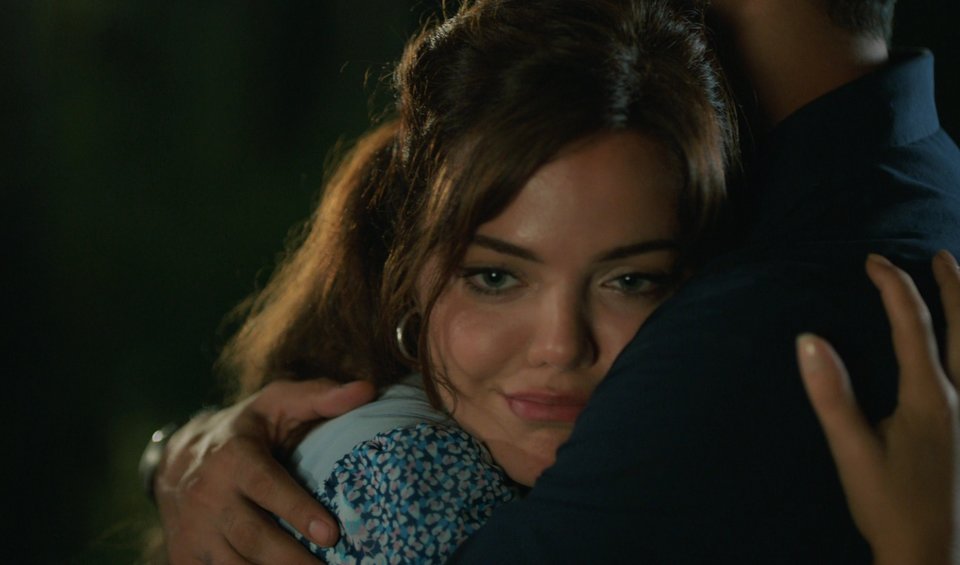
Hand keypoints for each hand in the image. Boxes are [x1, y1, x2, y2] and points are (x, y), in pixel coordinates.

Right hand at [155, 378, 376, 563]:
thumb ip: (320, 397)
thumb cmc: (246, 429)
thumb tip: (367, 390)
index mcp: (234, 457)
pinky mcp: (184, 556)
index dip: (298, 511)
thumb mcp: (278, 403)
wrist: (176, 458)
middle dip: (291, 559)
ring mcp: (193, 530)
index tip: (331, 533)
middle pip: (251, 536)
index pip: (266, 487)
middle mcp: (208, 495)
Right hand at [796, 252, 959, 564]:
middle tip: (939, 257)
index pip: (914, 327)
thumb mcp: (852, 451)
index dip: (894, 288)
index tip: (873, 261)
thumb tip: (809, 339)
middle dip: (953, 287)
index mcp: (931, 397)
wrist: (930, 552)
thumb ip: (832, 394)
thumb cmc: (888, 503)